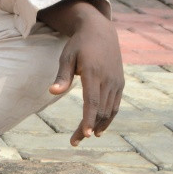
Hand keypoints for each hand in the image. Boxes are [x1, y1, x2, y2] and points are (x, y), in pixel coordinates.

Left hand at [39, 0, 124, 145]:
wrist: (101, 32)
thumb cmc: (78, 45)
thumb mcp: (66, 57)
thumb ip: (61, 76)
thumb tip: (52, 92)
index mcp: (93, 74)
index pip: (92, 102)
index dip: (88, 119)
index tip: (85, 135)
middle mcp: (108, 80)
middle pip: (100, 111)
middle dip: (88, 128)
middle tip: (74, 142)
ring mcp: (116, 82)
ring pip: (110, 111)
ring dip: (99, 126)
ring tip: (84, 137)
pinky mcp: (119, 83)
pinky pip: (115, 105)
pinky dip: (107, 117)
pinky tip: (98, 127)